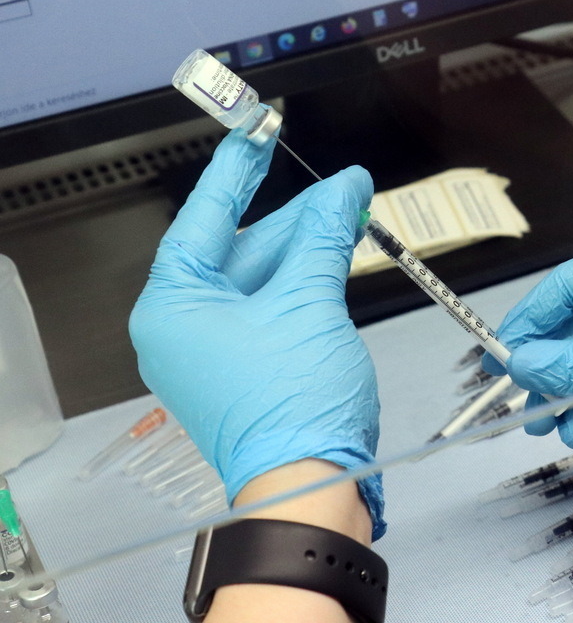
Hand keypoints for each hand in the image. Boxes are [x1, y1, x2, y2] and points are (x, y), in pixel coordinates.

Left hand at [129, 130, 384, 536]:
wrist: (312, 488)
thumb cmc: (291, 411)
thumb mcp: (310, 304)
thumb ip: (325, 237)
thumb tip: (343, 192)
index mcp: (173, 308)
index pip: (203, 219)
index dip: (236, 172)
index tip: (256, 134)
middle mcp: (185, 330)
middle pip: (240, 251)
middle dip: (294, 217)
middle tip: (340, 185)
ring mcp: (219, 354)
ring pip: (264, 282)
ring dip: (308, 250)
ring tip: (350, 215)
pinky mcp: (251, 373)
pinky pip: (275, 312)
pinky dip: (307, 286)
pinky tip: (338, 258)